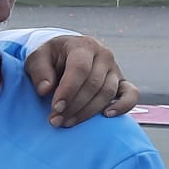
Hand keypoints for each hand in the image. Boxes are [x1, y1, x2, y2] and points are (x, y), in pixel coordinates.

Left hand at [23, 34, 138, 125]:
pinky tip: (107, 116)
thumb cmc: (50, 58)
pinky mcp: (122, 82)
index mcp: (83, 46)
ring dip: (88, 111)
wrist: (66, 54)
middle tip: (56, 121)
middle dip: (74, 105)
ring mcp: (115, 68)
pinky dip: (123, 106)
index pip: (79, 69)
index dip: (68, 90)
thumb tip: (45, 90)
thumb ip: (39, 71)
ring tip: (68, 122)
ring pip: (107, 92)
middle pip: (93, 84)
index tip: (55, 108)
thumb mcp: (37, 58)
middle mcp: (103, 55)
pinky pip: (131, 94)